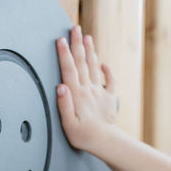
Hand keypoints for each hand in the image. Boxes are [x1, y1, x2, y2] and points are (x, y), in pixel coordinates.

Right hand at [55, 26, 119, 154]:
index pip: (69, 69)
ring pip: (94, 67)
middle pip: (81, 62)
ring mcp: (100, 92)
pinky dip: (107, 71)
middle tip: (74, 28)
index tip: (60, 39)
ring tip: (87, 37)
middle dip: (77, 44)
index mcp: (76, 94)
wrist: (106, 142)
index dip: (64, 53)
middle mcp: (88, 89)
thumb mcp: (68, 124)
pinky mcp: (109, 98)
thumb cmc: (84, 136)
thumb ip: (63, 104)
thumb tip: (60, 86)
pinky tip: (103, 64)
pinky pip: (110, 81)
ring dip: (90, 51)